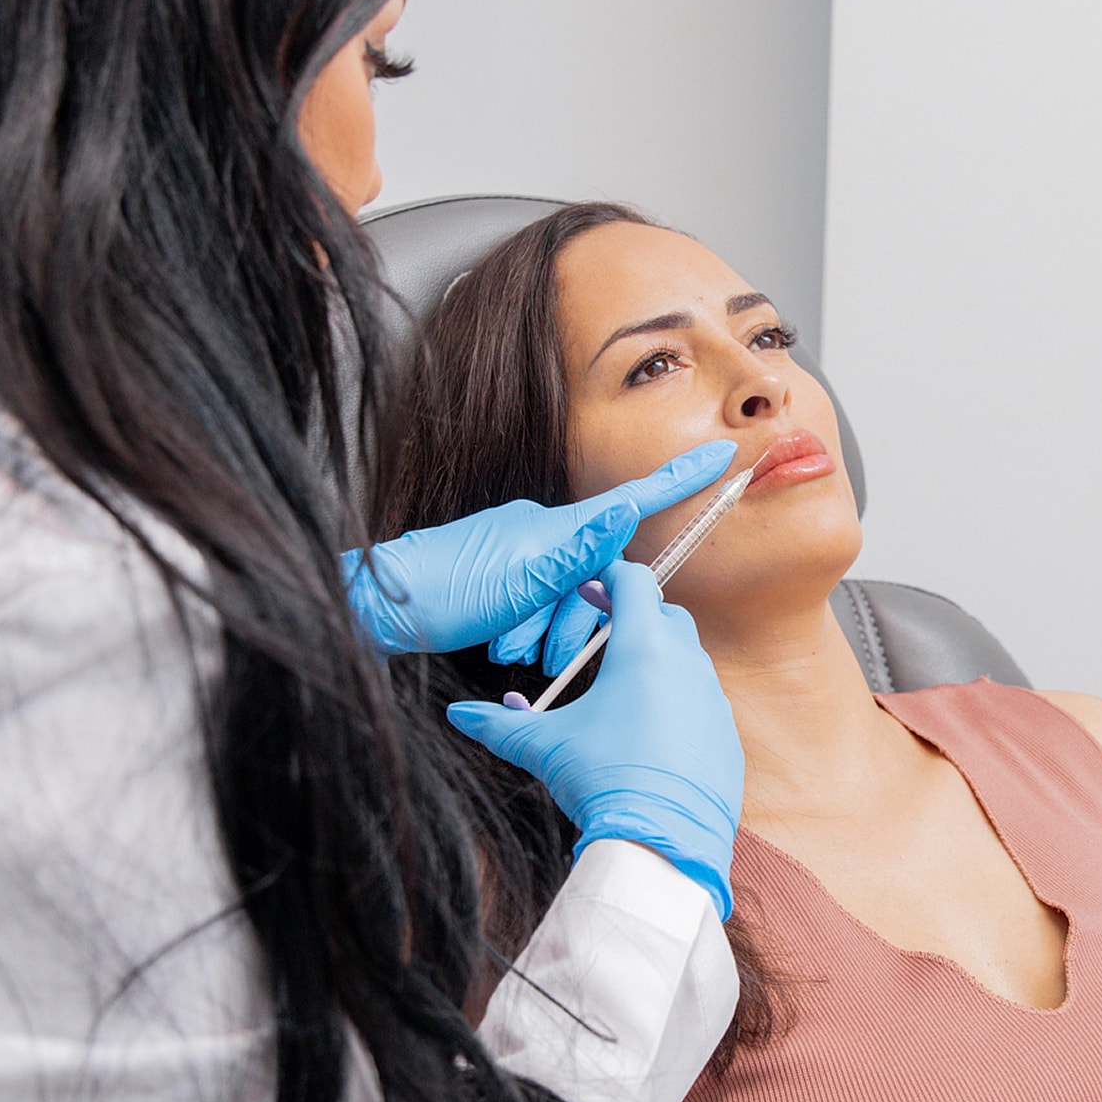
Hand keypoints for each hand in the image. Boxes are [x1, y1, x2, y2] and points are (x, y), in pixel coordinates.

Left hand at [342, 441, 733, 657]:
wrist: (378, 608)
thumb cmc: (440, 591)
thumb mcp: (515, 579)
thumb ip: (575, 552)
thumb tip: (625, 512)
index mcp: (550, 527)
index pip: (627, 500)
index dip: (678, 482)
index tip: (722, 455)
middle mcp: (540, 535)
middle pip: (596, 573)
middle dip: (579, 617)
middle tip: (542, 647)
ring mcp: (520, 556)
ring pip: (568, 599)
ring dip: (547, 631)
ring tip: (508, 645)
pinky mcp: (503, 579)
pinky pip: (538, 607)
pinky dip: (526, 631)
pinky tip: (500, 643)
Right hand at [446, 561, 742, 918]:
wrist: (661, 844)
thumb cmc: (602, 780)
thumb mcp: (543, 746)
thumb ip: (500, 724)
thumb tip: (459, 715)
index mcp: (644, 648)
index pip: (633, 582)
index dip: (608, 577)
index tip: (590, 585)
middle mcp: (687, 664)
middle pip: (666, 616)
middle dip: (635, 617)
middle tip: (603, 633)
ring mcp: (714, 701)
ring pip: (689, 661)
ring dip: (659, 663)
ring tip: (622, 688)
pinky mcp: (726, 738)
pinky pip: (704, 706)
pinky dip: (680, 705)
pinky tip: (651, 734)